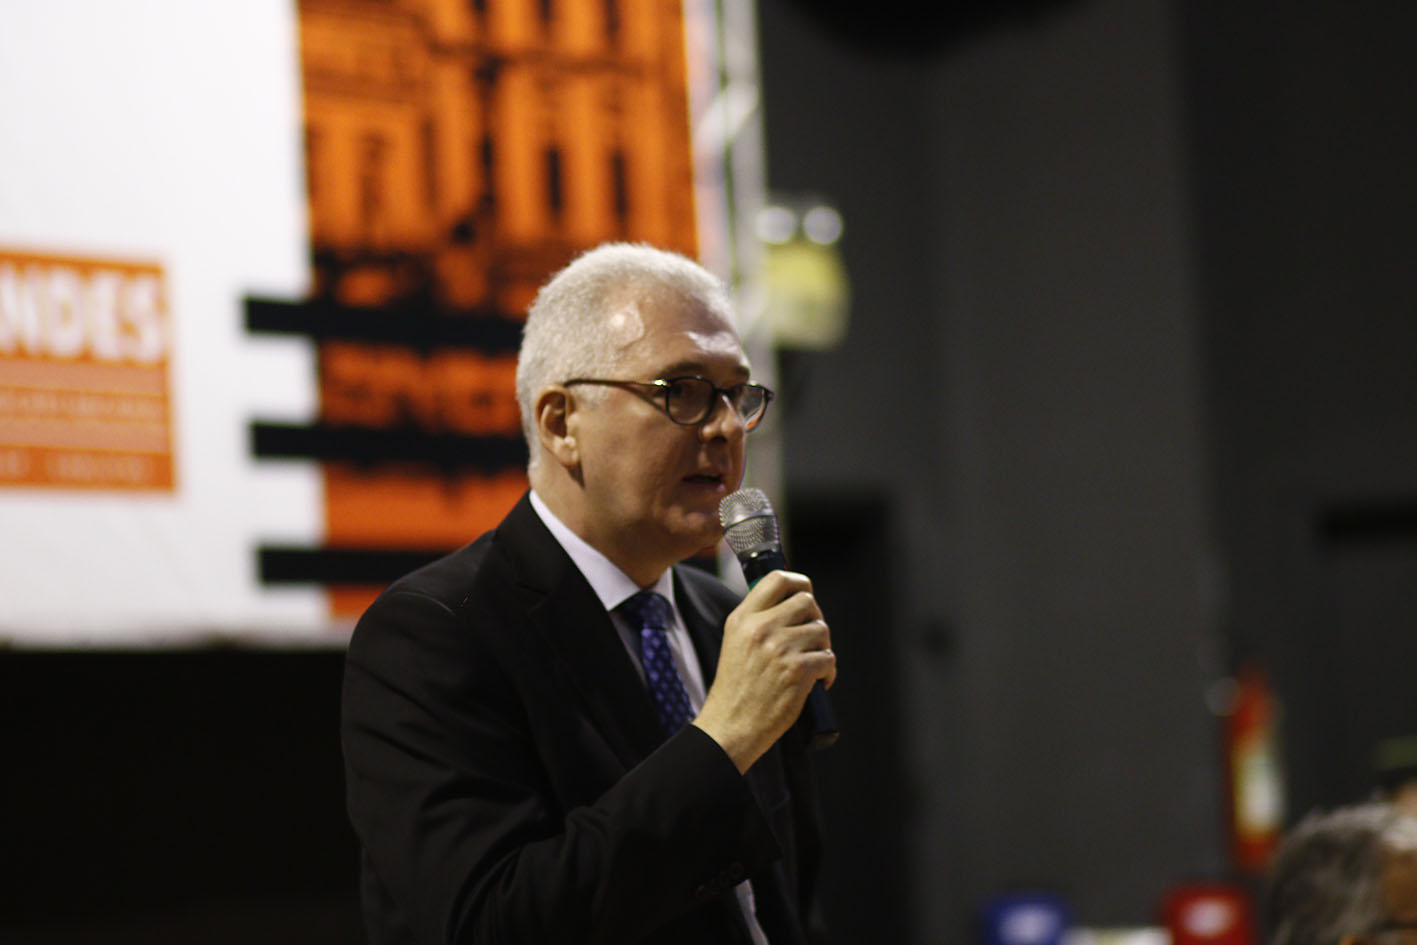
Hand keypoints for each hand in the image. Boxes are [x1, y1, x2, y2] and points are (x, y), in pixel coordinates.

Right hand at [692, 570, 834, 772]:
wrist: (731, 726)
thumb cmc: (737, 689)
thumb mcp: (735, 643)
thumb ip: (758, 620)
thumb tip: (794, 603)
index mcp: (743, 618)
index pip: (777, 579)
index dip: (799, 583)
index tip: (805, 595)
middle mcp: (760, 628)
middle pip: (807, 602)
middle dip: (815, 619)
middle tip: (811, 639)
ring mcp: (780, 648)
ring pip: (821, 630)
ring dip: (823, 648)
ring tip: (811, 665)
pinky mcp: (797, 671)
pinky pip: (828, 658)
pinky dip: (828, 672)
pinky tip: (816, 682)